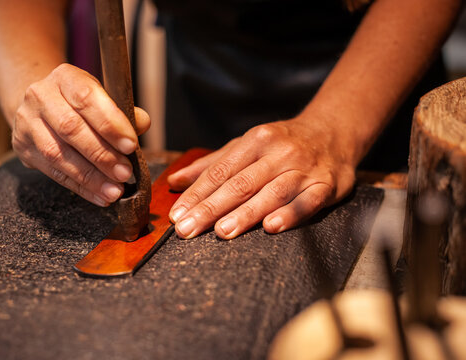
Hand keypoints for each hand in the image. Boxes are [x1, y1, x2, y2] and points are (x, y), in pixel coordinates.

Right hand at [12, 63, 149, 206]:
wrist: (41, 107)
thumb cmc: (82, 105)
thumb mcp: (102, 98)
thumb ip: (124, 111)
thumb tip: (143, 123)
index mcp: (65, 77)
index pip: (86, 98)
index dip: (110, 123)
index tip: (131, 145)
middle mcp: (40, 96)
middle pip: (71, 128)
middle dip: (102, 155)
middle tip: (125, 173)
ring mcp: (27, 122)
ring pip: (58, 154)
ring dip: (91, 177)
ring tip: (114, 190)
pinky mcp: (23, 148)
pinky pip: (53, 173)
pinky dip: (80, 188)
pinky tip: (100, 197)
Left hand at [167, 116, 356, 238]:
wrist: (333, 132)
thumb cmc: (282, 144)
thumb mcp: (246, 145)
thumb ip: (212, 165)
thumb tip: (174, 181)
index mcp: (256, 141)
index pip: (221, 171)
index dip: (197, 194)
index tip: (177, 215)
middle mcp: (279, 152)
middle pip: (241, 183)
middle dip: (211, 208)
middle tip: (187, 229)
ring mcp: (304, 169)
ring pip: (271, 193)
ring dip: (246, 213)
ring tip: (222, 231)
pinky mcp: (327, 184)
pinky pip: (307, 202)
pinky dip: (290, 214)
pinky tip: (271, 227)